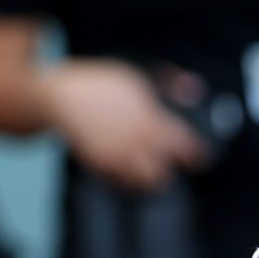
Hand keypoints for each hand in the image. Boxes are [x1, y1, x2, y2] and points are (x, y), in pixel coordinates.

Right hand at [47, 60, 207, 192]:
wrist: (60, 98)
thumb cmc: (100, 86)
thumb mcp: (137, 76)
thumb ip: (168, 84)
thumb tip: (195, 89)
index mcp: (150, 118)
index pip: (183, 145)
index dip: (194, 154)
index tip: (198, 158)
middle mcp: (136, 140)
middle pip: (164, 170)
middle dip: (167, 167)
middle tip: (164, 162)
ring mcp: (117, 154)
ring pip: (144, 181)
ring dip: (147, 176)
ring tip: (144, 167)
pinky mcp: (100, 164)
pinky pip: (120, 182)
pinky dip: (125, 178)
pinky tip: (123, 167)